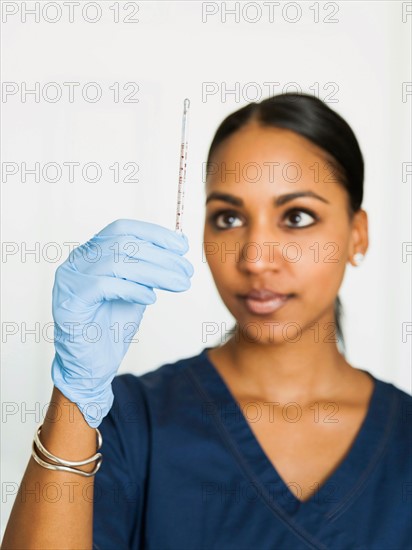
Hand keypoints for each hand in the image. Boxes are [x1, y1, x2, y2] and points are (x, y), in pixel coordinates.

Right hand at [51, 219, 193, 426]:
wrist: (90, 365)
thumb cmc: (111, 325)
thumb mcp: (137, 289)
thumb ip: (151, 266)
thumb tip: (179, 243)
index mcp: (92, 252)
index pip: (122, 229)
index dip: (154, 234)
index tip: (181, 246)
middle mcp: (77, 261)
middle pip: (123, 244)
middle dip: (161, 256)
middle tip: (187, 271)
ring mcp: (70, 280)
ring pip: (116, 262)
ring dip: (155, 272)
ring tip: (178, 284)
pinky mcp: (69, 302)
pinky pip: (104, 285)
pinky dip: (133, 289)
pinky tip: (150, 299)